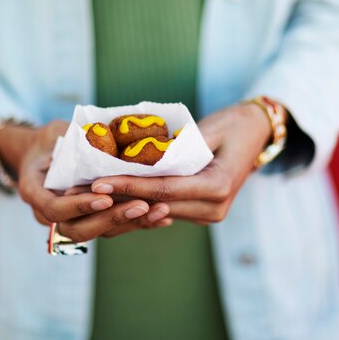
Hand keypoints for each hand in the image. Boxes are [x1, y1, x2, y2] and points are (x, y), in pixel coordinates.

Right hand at [0, 120, 171, 240]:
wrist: (47, 153)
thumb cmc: (52, 138)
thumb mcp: (56, 132)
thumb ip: (71, 138)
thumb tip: (99, 130)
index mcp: (33, 191)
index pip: (54, 209)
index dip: (79, 206)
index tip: (104, 197)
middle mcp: (49, 213)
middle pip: (78, 229)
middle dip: (111, 219)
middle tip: (141, 206)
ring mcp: (72, 220)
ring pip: (100, 232)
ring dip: (132, 224)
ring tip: (160, 212)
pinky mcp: (93, 221)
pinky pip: (115, 228)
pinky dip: (140, 224)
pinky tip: (164, 218)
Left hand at [89, 103, 274, 224]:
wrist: (257, 133)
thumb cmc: (233, 125)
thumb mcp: (207, 129)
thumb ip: (176, 149)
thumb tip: (133, 156)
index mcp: (218, 186)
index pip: (164, 189)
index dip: (129, 186)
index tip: (97, 182)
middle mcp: (214, 208)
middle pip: (156, 205)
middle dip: (118, 198)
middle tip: (81, 192)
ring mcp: (208, 214)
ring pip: (157, 213)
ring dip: (123, 205)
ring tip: (88, 197)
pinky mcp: (200, 213)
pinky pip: (164, 211)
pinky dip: (138, 204)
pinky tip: (109, 201)